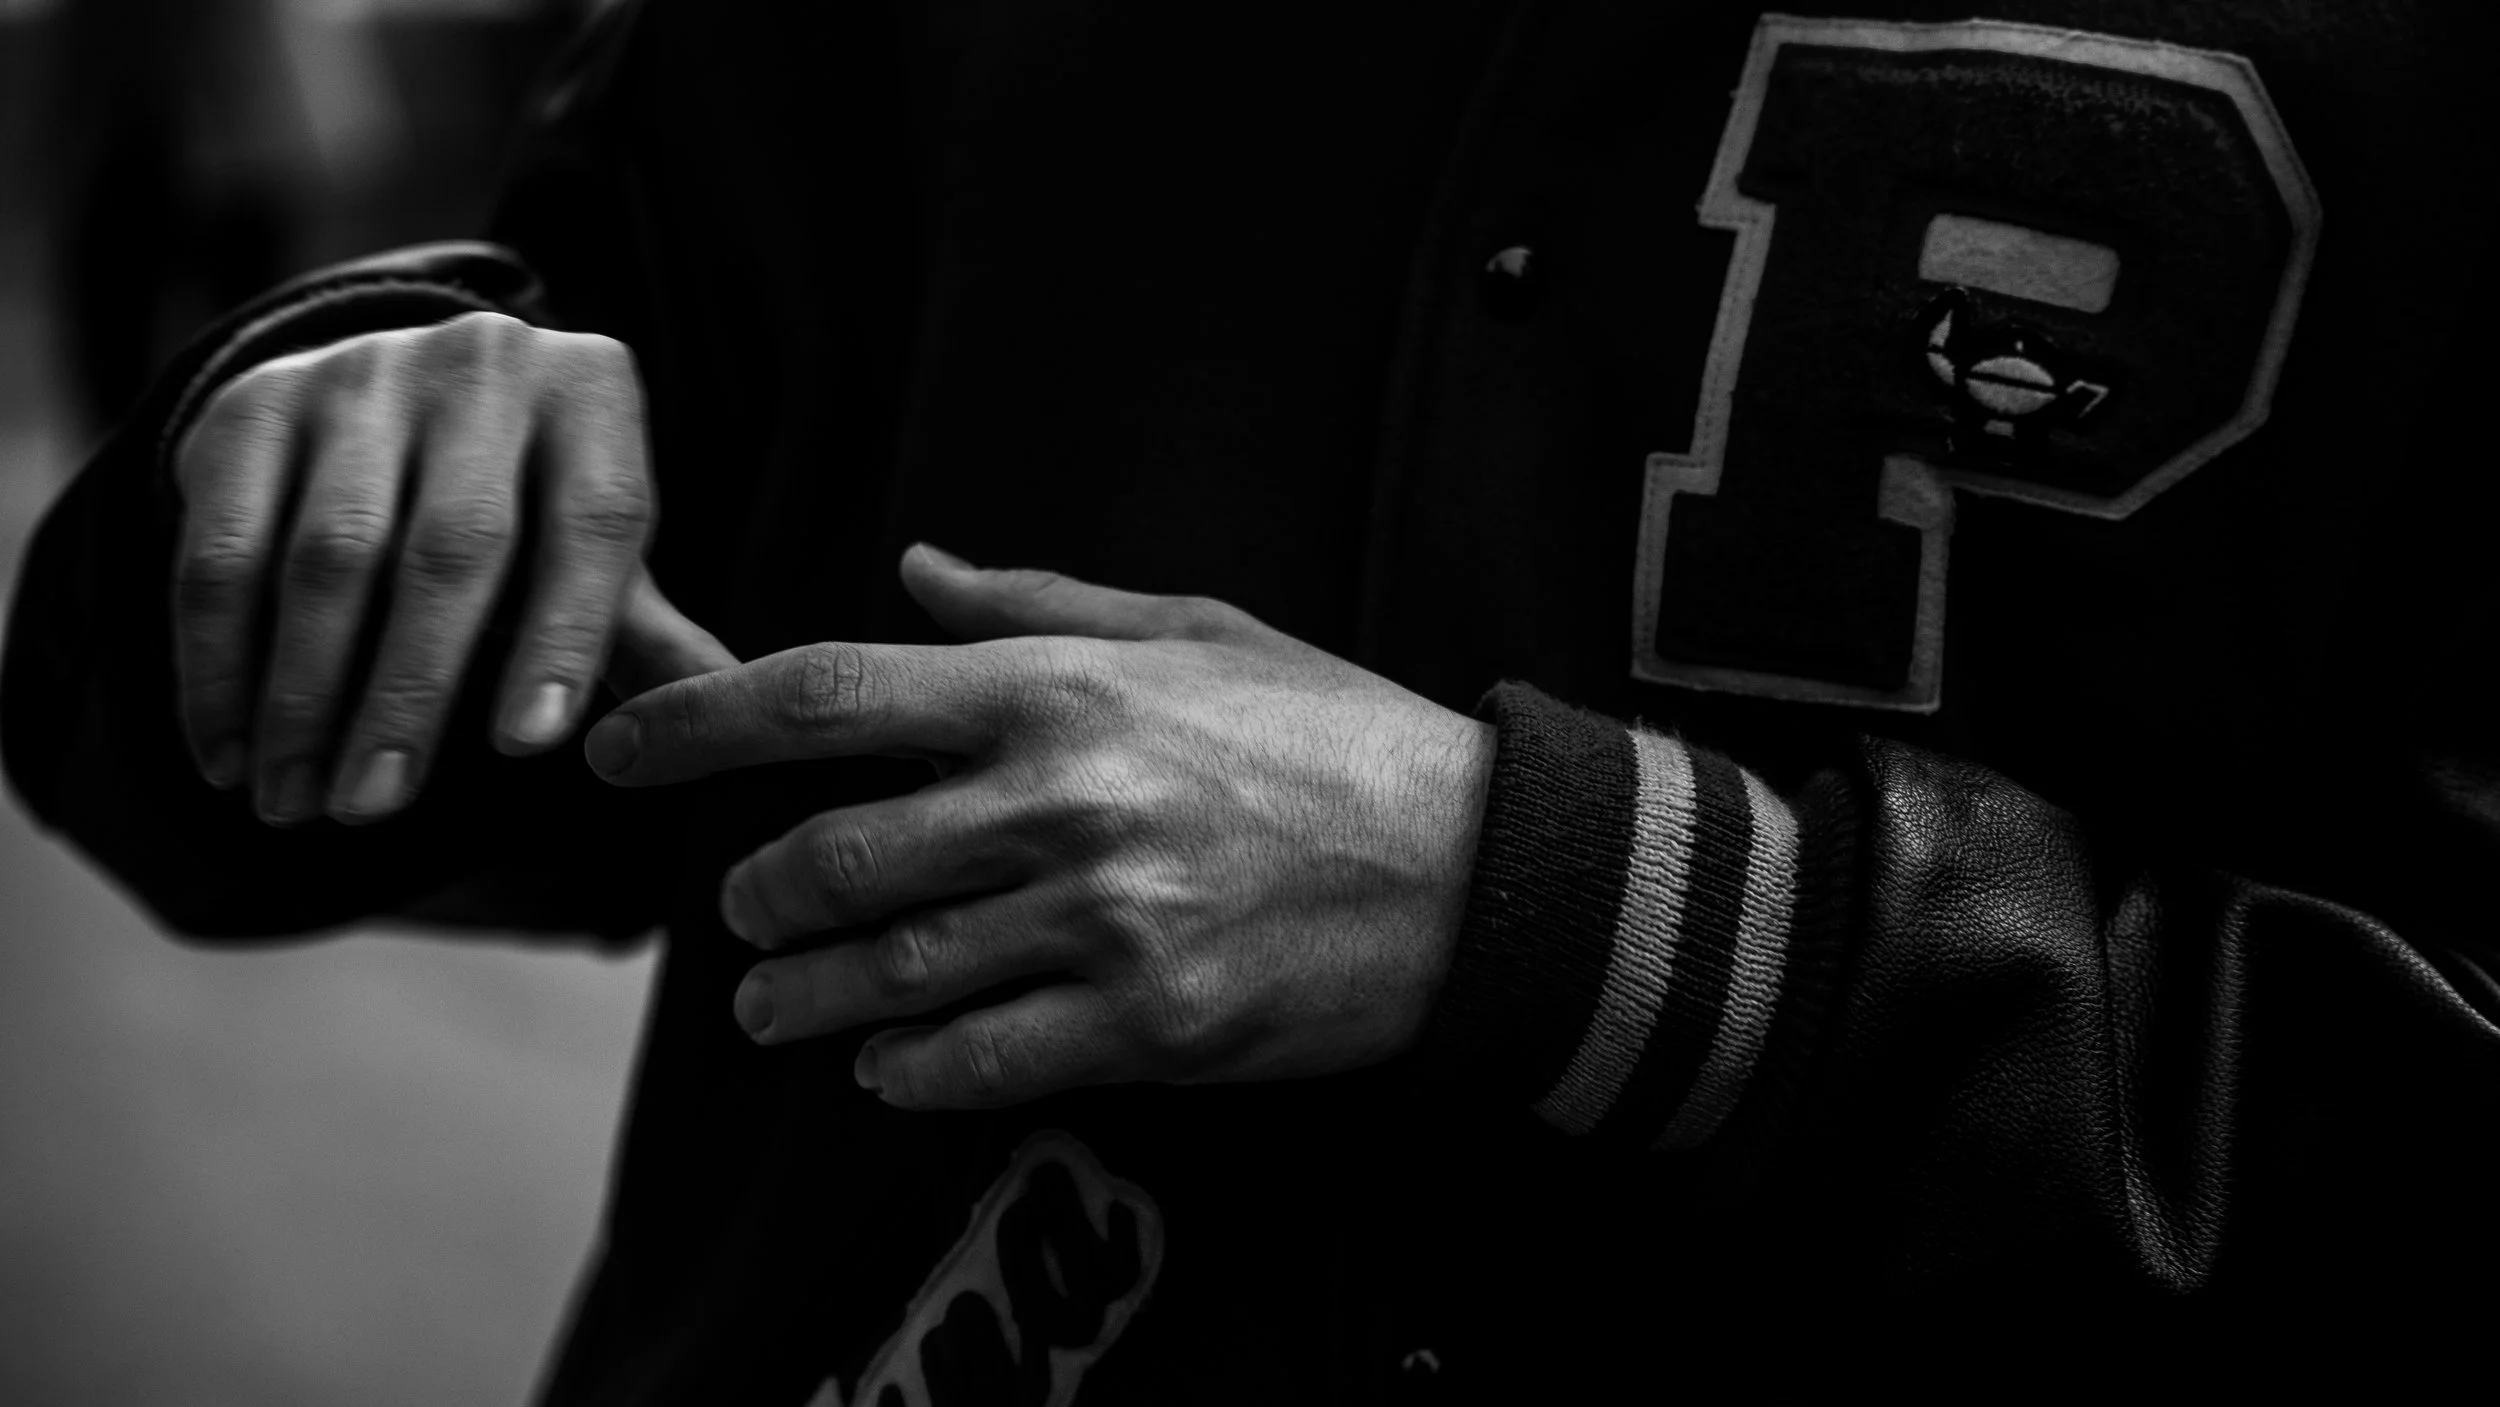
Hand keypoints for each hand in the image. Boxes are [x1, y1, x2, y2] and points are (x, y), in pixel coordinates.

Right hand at [171, 310, 729, 825]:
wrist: (398, 398)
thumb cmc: (529, 505)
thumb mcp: (598, 551)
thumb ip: (650, 637)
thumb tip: (738, 723)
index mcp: (595, 396)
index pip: (594, 524)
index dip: (562, 637)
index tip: (527, 749)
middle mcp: (485, 365)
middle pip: (452, 548)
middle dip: (410, 693)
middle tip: (374, 811)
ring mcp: (360, 376)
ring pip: (329, 556)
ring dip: (305, 696)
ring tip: (296, 802)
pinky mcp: (255, 405)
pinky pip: (223, 550)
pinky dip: (219, 663)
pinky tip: (228, 752)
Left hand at [584, 546, 1497, 1108]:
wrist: (1478, 866)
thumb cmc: (1335, 738)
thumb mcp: (1196, 630)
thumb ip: (1036, 604)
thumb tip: (914, 570)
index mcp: (1057, 689)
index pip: (824, 697)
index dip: (694, 724)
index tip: (617, 752)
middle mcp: (1061, 802)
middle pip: (829, 859)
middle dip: (756, 899)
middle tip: (742, 918)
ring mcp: (1101, 922)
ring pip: (884, 976)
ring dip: (803, 1001)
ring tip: (778, 1010)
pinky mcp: (1145, 1024)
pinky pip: (972, 1063)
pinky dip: (904, 1072)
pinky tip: (888, 1066)